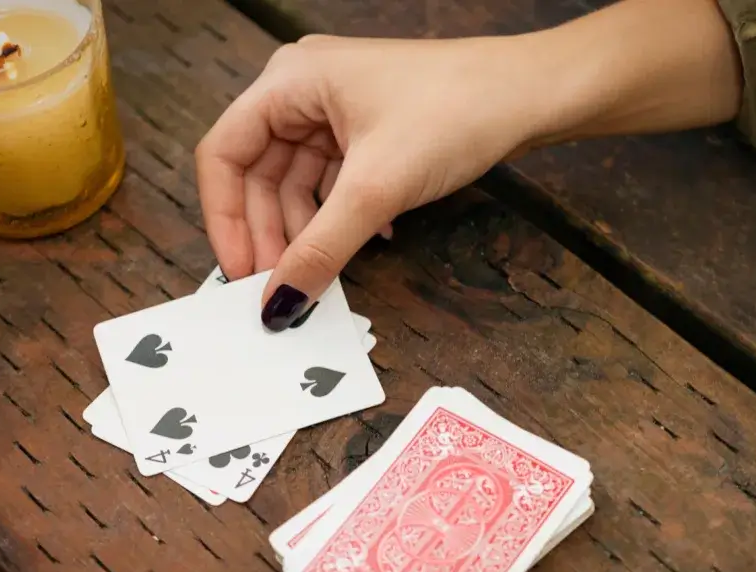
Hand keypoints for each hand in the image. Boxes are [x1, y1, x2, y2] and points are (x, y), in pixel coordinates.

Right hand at [195, 34, 548, 330]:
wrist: (530, 94)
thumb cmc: (454, 113)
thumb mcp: (377, 188)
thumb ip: (321, 249)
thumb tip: (279, 305)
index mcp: (289, 83)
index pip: (224, 153)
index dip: (225, 219)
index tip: (240, 274)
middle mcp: (304, 92)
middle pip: (259, 174)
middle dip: (270, 233)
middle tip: (282, 289)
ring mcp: (338, 111)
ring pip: (298, 183)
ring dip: (307, 232)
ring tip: (322, 275)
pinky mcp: (369, 132)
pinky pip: (334, 182)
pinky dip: (340, 217)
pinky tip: (366, 243)